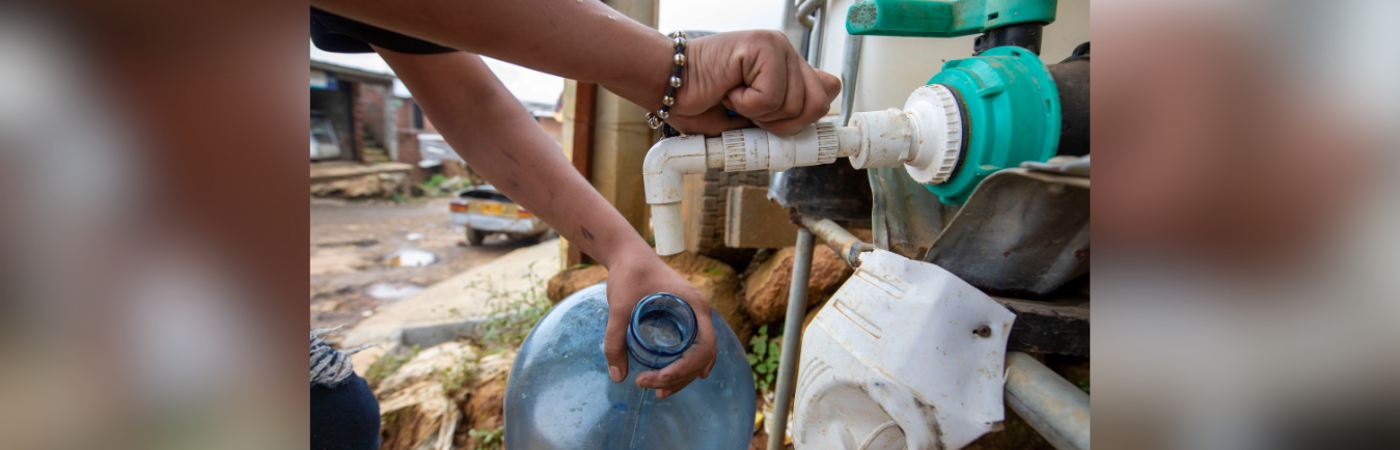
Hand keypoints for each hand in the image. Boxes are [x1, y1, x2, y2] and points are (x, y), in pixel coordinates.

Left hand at [603, 249, 717, 398]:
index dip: (685, 369)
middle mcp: (700, 313)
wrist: (629, 253)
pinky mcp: (684, 319)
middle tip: (650, 387)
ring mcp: (694, 316)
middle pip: (703, 356)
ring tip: (657, 391)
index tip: (659, 378)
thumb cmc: (629, 273)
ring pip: (698, 355)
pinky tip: (675, 378)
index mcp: (695, 306)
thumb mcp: (619, 306)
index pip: (704, 348)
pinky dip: (685, 365)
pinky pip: (692, 347)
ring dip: (682, 376)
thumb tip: (617, 376)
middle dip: (680, 378)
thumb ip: (615, 340)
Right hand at [667, 30, 841, 136]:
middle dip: (782, 124)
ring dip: (758, 114)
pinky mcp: (763, 45)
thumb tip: (819, 113)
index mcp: (787, 68)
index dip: (806, 118)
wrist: (668, 88)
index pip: (827, 92)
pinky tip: (728, 89)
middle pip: (817, 104)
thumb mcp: (751, 121)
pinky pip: (771, 97)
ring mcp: (776, 46)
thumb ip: (785, 117)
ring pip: (794, 104)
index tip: (779, 127)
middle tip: (750, 113)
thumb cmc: (700, 101)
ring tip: (734, 97)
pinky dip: (746, 105)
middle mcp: (785, 53)